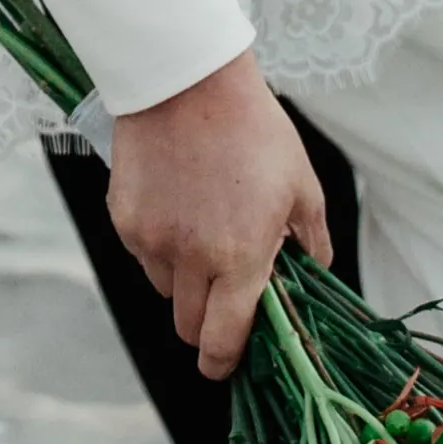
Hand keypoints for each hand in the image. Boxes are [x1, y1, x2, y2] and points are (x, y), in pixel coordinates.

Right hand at [107, 52, 330, 379]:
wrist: (188, 79)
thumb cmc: (254, 128)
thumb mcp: (300, 182)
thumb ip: (312, 238)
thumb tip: (317, 272)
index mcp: (241, 258)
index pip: (224, 340)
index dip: (224, 362)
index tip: (224, 365)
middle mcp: (192, 259)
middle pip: (188, 326)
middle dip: (204, 322)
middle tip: (219, 293)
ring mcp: (153, 240)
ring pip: (165, 289)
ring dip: (182, 279)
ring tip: (200, 229)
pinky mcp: (125, 219)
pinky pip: (142, 253)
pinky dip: (159, 244)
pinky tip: (175, 203)